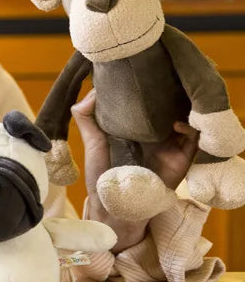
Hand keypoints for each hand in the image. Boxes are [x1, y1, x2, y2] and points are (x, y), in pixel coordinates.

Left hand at [70, 89, 199, 252]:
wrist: (113, 208)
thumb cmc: (101, 176)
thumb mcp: (92, 143)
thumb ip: (87, 118)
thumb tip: (92, 92)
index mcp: (136, 129)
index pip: (147, 104)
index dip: (150, 89)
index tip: (147, 73)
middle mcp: (156, 136)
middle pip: (170, 109)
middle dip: (171, 93)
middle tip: (167, 78)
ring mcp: (170, 147)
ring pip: (186, 121)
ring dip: (184, 108)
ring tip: (177, 97)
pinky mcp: (180, 160)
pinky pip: (194, 141)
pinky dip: (189, 129)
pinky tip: (176, 124)